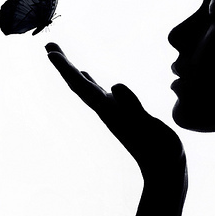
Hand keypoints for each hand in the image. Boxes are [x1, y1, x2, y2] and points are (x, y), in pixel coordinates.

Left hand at [45, 43, 185, 179]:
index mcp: (110, 112)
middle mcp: (108, 111)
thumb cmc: (160, 150)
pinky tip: (92, 79)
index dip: (67, 69)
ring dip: (76, 73)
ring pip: (89, 90)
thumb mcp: (147, 126)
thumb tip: (114, 85)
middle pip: (80, 86)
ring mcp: (115, 114)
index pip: (83, 87)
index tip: (50, 52)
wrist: (164, 170)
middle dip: (65, 66)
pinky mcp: (125, 116)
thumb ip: (131, 106)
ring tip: (65, 60)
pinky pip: (102, 95)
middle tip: (50, 45)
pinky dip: (92, 84)